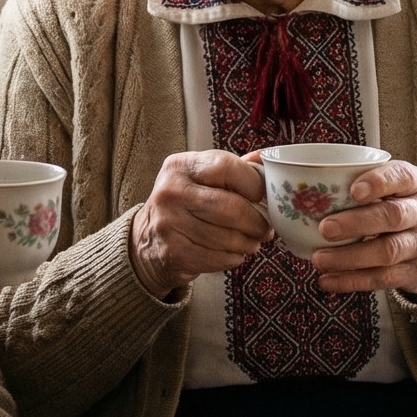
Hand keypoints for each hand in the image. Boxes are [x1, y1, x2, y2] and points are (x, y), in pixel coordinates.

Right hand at [128, 151, 270, 298]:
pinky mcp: (173, 253)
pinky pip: (218, 258)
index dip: (254, 183)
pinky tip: (233, 253)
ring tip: (251, 242)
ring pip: (228, 237)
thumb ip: (233, 169)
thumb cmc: (184, 204)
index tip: (264, 196)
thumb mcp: (199, 178)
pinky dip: (233, 258)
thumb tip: (269, 158)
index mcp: (180, 166)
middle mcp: (170, 192)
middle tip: (265, 228)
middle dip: (257, 222)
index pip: (226, 166)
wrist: (147, 240)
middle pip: (231, 208)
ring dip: (248, 243)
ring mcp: (169, 224)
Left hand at [309, 160, 416, 300]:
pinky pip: (382, 279)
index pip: (402, 177)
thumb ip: (363, 183)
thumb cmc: (402, 207)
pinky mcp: (416, 273)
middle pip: (393, 217)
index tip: (353, 190)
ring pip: (388, 252)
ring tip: (319, 259)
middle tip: (325, 228)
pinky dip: (352, 281)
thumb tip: (304, 190)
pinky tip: (327, 280)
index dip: (379, 182)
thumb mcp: (395, 188)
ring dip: (349, 257)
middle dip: (357, 223)